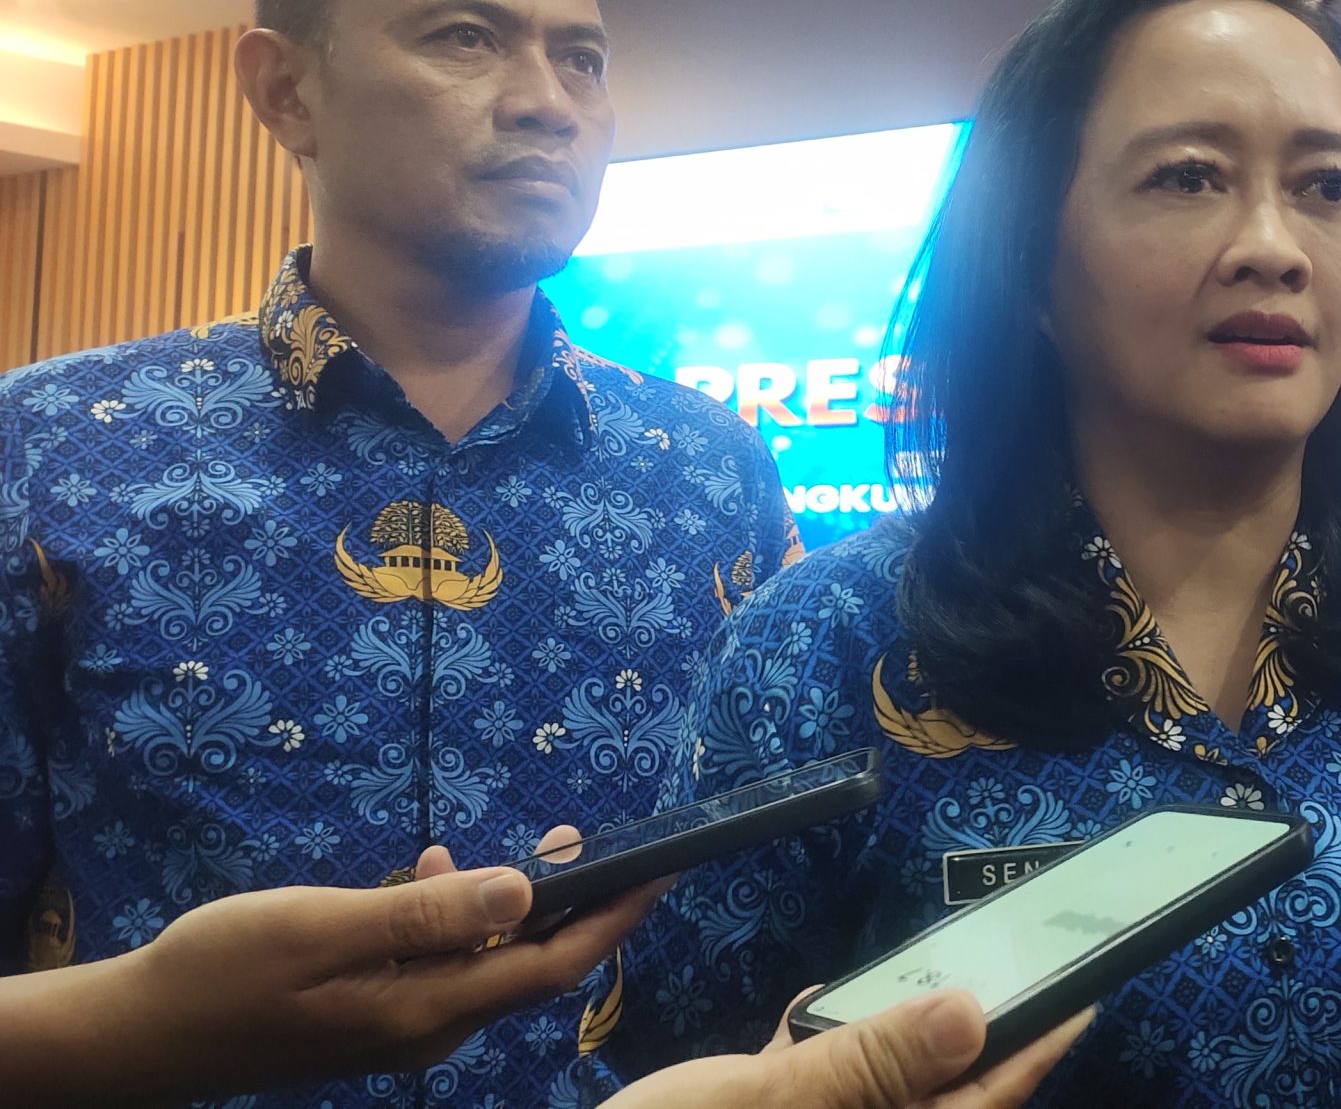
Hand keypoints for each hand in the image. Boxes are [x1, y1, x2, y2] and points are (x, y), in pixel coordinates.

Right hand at [7, 830, 664, 1104]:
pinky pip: (440, 967)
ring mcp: (399, 1030)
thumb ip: (424, 912)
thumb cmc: (221, 973)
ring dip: (515, 906)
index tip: (666, 870)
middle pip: (531, 967)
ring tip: (541, 845)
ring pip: (485, 963)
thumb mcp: (322, 927)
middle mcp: (427, 1030)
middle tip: (606, 840)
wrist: (137, 1035)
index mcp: (426, 1012)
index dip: (617, 919)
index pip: (551, 967)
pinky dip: (455, 918)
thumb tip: (523, 893)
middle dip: (580, 905)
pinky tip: (435, 870)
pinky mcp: (372, 1018)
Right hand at [605, 989, 1091, 1108]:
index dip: (1039, 1044)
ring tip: (934, 971)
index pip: (986, 1102)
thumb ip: (868, 1062)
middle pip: (943, 1100)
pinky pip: (824, 1099)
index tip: (1088, 987)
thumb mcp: (764, 1105)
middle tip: (1021, 965)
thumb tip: (971, 1015)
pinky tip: (809, 1013)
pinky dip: (829, 1056)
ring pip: (885, 1098)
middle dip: (977, 1038)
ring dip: (903, 1040)